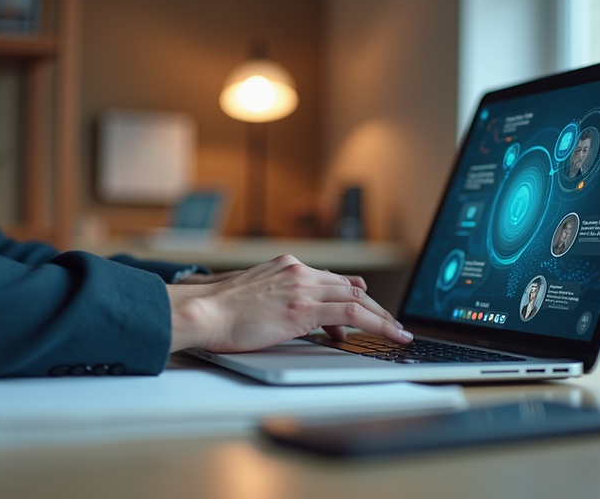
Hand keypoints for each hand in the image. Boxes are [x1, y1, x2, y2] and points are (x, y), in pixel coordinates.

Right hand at [166, 255, 411, 352]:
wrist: (202, 311)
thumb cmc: (218, 312)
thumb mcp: (254, 297)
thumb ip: (278, 300)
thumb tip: (295, 315)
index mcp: (285, 267)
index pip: (330, 279)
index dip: (352, 294)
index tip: (366, 305)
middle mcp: (298, 271)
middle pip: (348, 287)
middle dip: (373, 307)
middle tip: (390, 323)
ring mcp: (302, 287)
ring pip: (356, 299)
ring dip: (381, 317)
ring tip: (397, 332)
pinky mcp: (304, 307)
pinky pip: (352, 314)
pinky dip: (377, 323)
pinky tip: (389, 333)